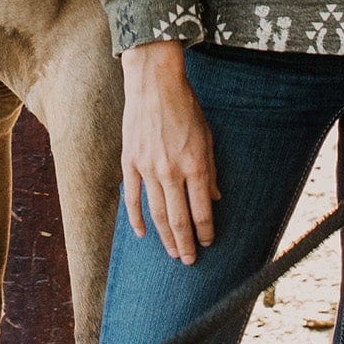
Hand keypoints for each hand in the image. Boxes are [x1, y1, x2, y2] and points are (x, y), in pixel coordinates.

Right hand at [120, 41, 219, 264]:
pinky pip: (132, 198)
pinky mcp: (130, 162)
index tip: (208, 243)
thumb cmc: (185, 107)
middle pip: (179, 219)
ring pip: (157, 213)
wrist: (154, 83)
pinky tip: (143, 233)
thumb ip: (210, 170)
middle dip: (186, 244)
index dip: (205, 232)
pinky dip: (136, 219)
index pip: (201, 211)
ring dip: (166, 237)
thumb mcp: (207, 136)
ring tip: (172, 253)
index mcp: (195, 165)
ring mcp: (148, 168)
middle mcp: (171, 171)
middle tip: (189, 261)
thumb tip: (214, 199)